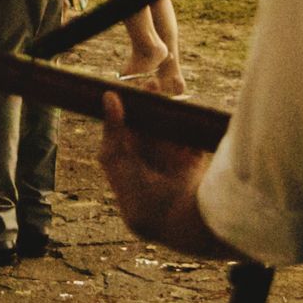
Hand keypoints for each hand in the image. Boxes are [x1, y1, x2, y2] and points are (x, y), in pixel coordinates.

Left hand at [98, 91, 213, 241]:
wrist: (174, 220)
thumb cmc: (137, 194)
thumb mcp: (117, 159)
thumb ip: (113, 129)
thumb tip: (108, 96)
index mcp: (130, 163)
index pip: (129, 129)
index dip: (131, 108)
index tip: (133, 87)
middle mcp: (151, 162)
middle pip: (150, 126)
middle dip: (152, 105)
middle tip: (152, 82)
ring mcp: (174, 163)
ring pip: (171, 129)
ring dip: (171, 110)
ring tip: (170, 88)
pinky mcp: (194, 164)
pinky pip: (192, 138)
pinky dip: (190, 123)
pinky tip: (186, 106)